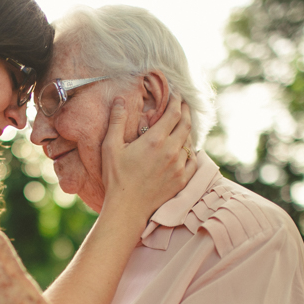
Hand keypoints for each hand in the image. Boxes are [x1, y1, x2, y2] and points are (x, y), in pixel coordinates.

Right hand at [100, 94, 197, 220]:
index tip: (175, 94)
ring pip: (190, 142)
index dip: (176, 100)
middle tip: (183, 104)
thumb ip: (116, 121)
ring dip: (187, 130)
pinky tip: (186, 149)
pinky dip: (191, 151)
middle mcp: (171, 151)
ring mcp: (179, 166)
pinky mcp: (182, 180)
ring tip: (182, 125)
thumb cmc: (116, 178)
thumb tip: (119, 100)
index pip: (174, 113)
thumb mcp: (110, 147)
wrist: (127, 208)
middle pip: (186, 124)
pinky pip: (193, 160)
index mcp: (155, 140)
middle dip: (185, 111)